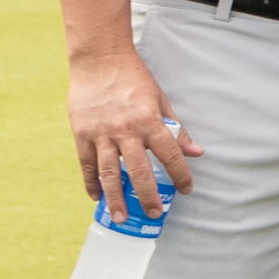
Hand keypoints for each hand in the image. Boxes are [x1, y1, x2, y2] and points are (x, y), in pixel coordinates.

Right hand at [67, 46, 202, 219]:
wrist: (99, 60)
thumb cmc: (134, 79)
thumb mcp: (161, 100)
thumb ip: (176, 128)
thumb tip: (196, 152)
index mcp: (149, 120)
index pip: (170, 154)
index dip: (181, 174)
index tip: (186, 190)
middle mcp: (125, 129)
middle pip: (138, 170)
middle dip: (147, 196)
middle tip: (153, 214)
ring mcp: (101, 133)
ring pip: (108, 173)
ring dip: (115, 198)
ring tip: (121, 218)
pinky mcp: (81, 133)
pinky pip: (86, 164)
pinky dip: (91, 183)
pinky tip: (97, 197)